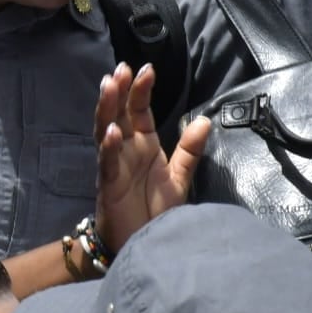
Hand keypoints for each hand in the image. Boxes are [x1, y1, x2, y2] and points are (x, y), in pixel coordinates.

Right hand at [93, 62, 210, 253]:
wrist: (142, 243)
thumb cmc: (155, 211)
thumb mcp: (179, 177)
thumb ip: (190, 150)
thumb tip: (205, 121)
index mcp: (143, 144)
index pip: (139, 110)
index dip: (142, 90)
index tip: (147, 69)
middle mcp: (126, 149)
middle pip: (119, 114)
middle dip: (119, 91)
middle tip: (121, 69)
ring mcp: (115, 164)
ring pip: (106, 130)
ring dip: (107, 109)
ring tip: (109, 87)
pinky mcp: (109, 183)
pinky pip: (107, 162)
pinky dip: (108, 147)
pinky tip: (111, 132)